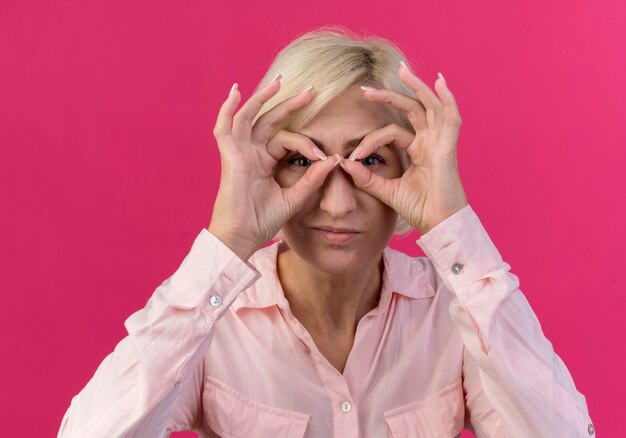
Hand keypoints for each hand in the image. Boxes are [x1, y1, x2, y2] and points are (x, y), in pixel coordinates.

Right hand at [208, 77, 341, 260]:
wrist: (244, 237)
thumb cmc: (264, 220)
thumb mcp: (295, 196)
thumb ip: (312, 178)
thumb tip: (333, 158)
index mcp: (265, 161)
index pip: (287, 139)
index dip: (306, 144)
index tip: (323, 157)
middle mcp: (251, 153)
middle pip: (269, 120)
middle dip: (289, 104)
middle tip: (311, 91)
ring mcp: (239, 153)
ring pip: (248, 117)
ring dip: (262, 98)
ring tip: (279, 82)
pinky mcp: (230, 157)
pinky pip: (225, 128)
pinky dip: (227, 109)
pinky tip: (235, 92)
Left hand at [339, 65, 467, 233]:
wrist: (438, 225)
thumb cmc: (419, 210)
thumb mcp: (387, 191)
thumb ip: (367, 178)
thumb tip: (344, 164)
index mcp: (418, 151)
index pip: (391, 132)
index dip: (369, 141)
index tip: (351, 156)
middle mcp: (430, 142)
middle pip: (412, 109)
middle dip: (390, 96)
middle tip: (366, 89)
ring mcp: (440, 143)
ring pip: (430, 106)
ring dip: (416, 87)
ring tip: (402, 70)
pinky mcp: (448, 148)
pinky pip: (451, 118)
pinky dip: (448, 98)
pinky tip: (440, 81)